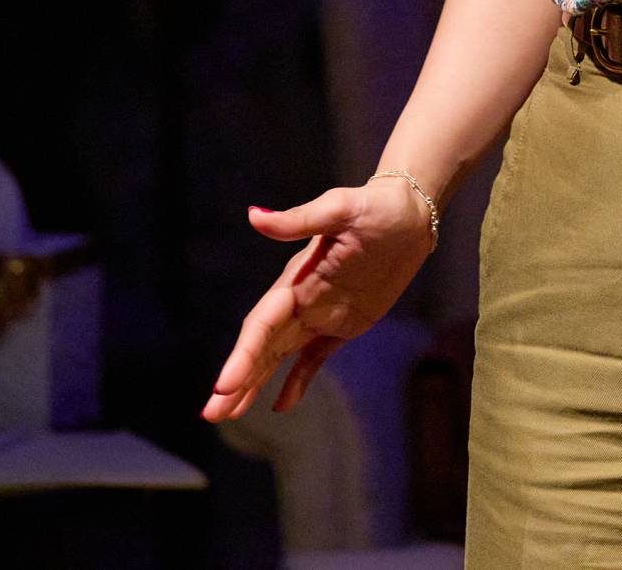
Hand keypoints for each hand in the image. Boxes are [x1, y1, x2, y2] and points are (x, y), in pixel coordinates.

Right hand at [201, 181, 434, 421]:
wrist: (411, 212)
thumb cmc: (376, 206)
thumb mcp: (340, 209)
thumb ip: (297, 221)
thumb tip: (253, 216)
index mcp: (295, 279)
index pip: (261, 324)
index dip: (242, 355)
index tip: (224, 386)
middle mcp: (301, 301)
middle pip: (262, 348)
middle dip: (237, 381)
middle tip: (211, 415)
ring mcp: (321, 314)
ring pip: (279, 357)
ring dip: (254, 384)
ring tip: (229, 415)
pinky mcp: (345, 324)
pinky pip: (315, 358)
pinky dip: (298, 381)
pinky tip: (281, 406)